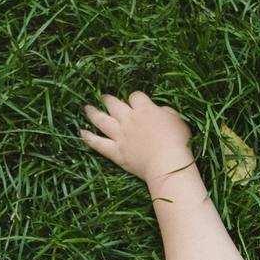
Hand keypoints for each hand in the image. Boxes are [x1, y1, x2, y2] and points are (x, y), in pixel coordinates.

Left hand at [80, 91, 195, 186]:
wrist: (167, 163)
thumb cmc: (177, 141)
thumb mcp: (177, 120)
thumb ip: (166, 112)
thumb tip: (160, 111)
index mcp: (145, 110)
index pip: (136, 97)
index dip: (135, 98)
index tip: (137, 101)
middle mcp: (129, 120)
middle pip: (115, 105)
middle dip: (109, 99)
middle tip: (104, 97)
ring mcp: (120, 136)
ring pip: (102, 121)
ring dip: (94, 113)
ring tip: (87, 109)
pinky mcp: (116, 152)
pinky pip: (99, 144)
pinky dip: (89, 138)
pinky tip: (82, 133)